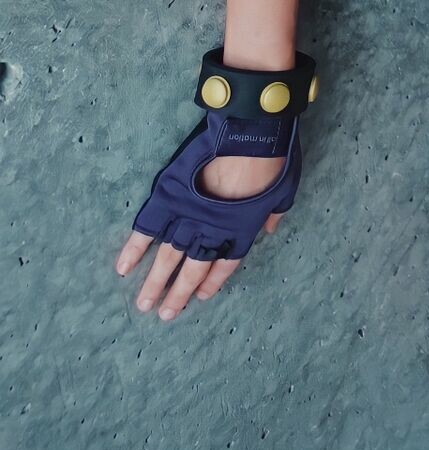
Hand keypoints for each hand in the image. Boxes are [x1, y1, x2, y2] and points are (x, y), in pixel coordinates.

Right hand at [116, 117, 300, 318]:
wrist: (251, 134)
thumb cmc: (274, 160)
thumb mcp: (284, 192)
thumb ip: (273, 215)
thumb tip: (269, 230)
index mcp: (240, 231)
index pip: (224, 265)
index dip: (212, 282)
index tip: (201, 297)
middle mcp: (212, 231)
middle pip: (192, 269)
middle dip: (177, 294)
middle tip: (164, 315)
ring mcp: (188, 215)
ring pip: (168, 257)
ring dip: (155, 282)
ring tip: (144, 304)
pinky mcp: (169, 197)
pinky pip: (147, 228)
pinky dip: (134, 248)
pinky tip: (123, 268)